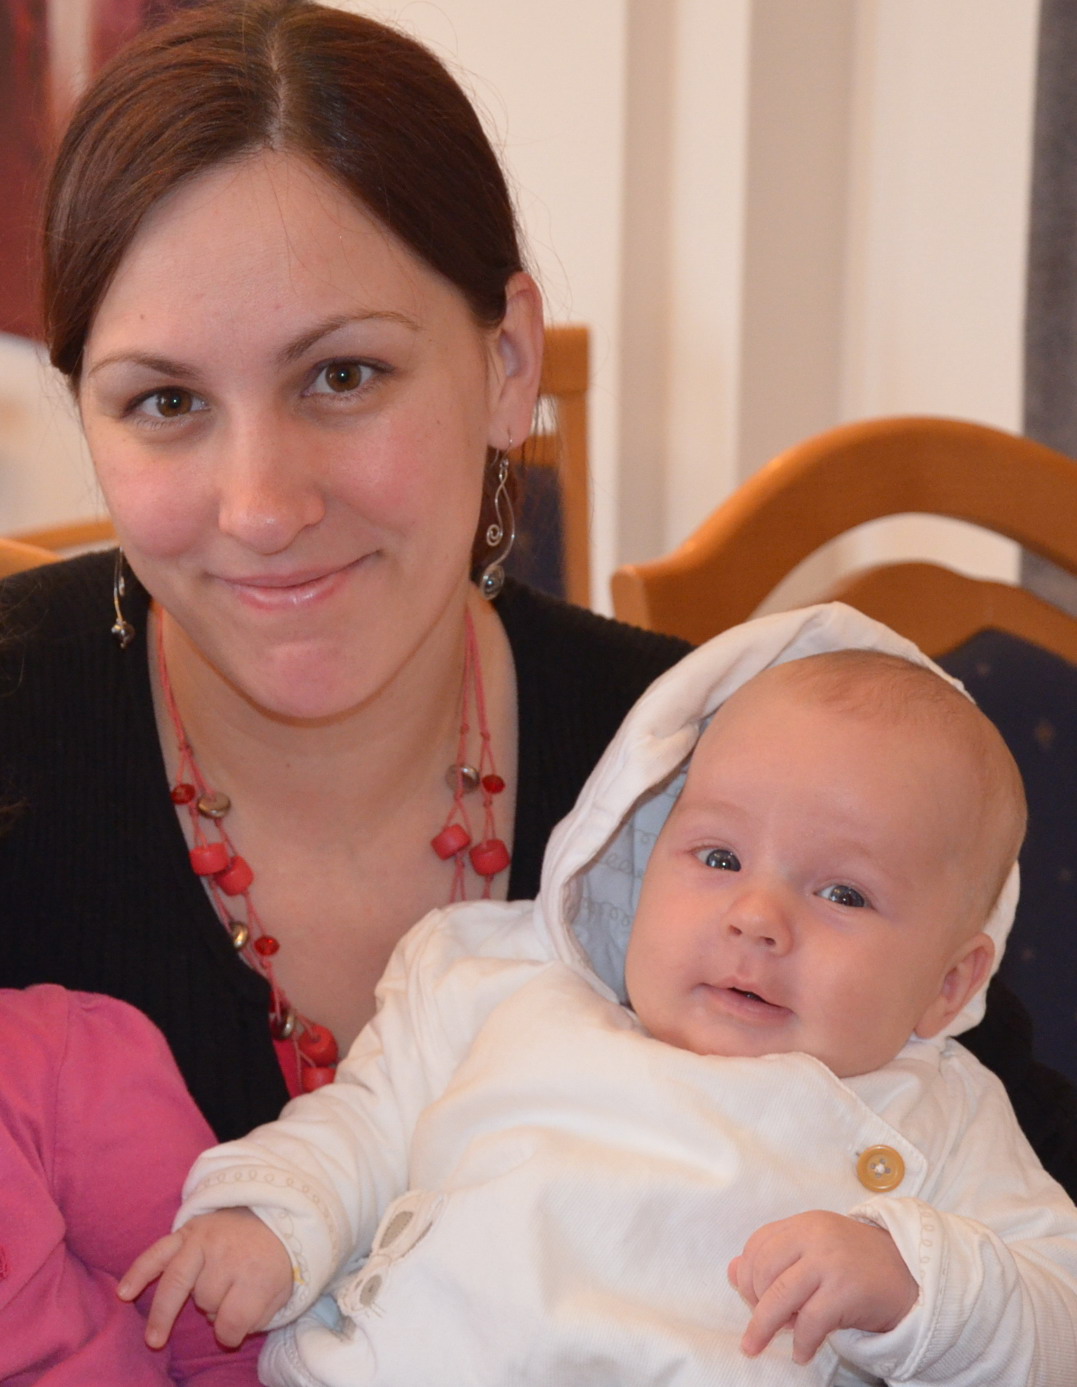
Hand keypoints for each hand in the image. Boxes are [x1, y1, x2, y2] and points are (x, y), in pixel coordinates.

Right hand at [118, 1207, 293, 1348]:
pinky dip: (139, 1272)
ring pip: (178, 1281)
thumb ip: (257, 1317)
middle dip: (210, 1311)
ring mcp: (205, 1241)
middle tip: (215, 1312)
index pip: (233, 1319)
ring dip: (166, 1311)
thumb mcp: (280, 1292)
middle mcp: (228, 1255)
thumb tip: (224, 1331)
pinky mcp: (187, 1231)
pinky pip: (157, 1252)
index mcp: (256, 1272)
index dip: (230, 1334)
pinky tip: (124, 1293)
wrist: (274, 1212)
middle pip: (206, 1300)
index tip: (232, 1334)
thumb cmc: (274, 1261)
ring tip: (154, 1339)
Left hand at [727, 1211, 917, 1363]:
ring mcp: (831, 1262)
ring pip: (779, 1296)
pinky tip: (801, 1352)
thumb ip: (777, 1256)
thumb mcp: (816, 1250)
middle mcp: (815, 1236)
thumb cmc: (859, 1264)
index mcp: (805, 1223)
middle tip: (760, 1323)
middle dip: (755, 1302)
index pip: (758, 1244)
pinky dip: (800, 1342)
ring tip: (756, 1346)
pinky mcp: (846, 1291)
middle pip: (763, 1270)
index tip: (751, 1297)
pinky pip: (810, 1322)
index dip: (747, 1274)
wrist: (914, 1274)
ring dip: (763, 1327)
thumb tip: (732, 1270)